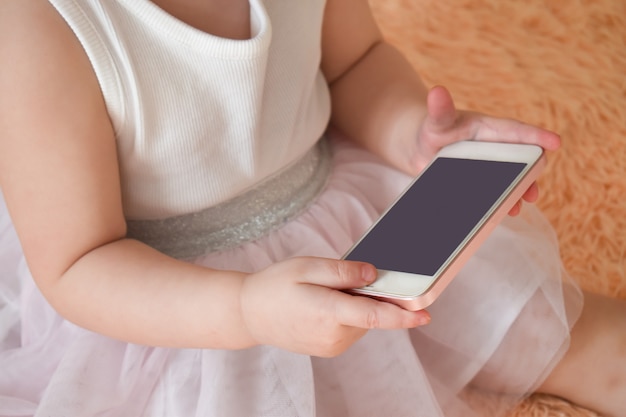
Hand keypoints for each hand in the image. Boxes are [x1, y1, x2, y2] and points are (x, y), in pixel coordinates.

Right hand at [239, 257, 429, 356]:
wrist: (250, 314)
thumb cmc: (276, 286)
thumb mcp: (306, 267)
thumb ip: (342, 271)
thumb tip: (373, 275)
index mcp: (328, 312)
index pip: (375, 315)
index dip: (403, 315)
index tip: (426, 314)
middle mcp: (333, 335)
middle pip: (370, 312)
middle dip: (368, 294)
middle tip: (339, 279)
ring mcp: (331, 346)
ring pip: (362, 320)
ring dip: (356, 304)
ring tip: (323, 292)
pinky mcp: (329, 349)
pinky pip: (351, 327)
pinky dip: (347, 313)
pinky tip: (323, 304)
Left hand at [413, 86, 560, 214]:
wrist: (421, 147)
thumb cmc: (433, 129)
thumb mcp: (437, 121)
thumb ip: (439, 110)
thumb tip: (437, 90)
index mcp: (489, 129)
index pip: (515, 131)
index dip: (536, 136)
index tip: (555, 142)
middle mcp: (495, 147)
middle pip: (520, 158)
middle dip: (532, 171)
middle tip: (535, 187)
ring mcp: (490, 165)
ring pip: (511, 177)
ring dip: (519, 190)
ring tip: (522, 204)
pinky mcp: (482, 182)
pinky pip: (497, 192)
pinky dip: (503, 202)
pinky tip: (506, 212)